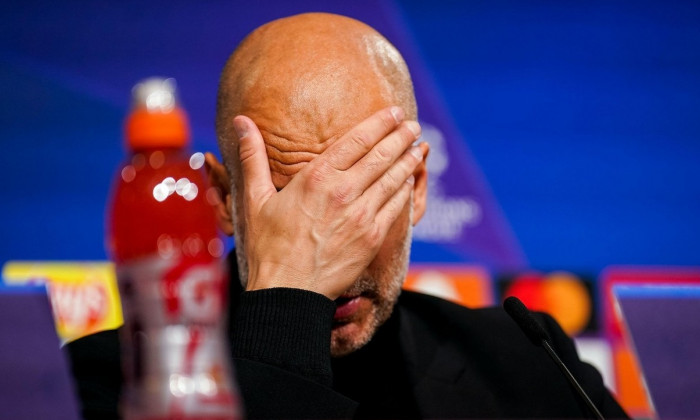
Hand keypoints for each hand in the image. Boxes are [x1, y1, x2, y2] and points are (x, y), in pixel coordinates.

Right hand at [233, 106, 422, 298]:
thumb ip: (252, 156)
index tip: (392, 112)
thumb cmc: (268, 247)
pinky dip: (405, 190)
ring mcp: (361, 215)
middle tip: (412, 124)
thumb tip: (240, 121)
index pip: (356, 140)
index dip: (379, 123)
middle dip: (400, 136)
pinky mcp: (372, 237)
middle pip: (381, 155)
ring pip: (393, 178)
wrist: (288, 292)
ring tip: (419, 146)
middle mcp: (343, 192)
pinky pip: (395, 207)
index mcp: (316, 177)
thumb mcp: (253, 198)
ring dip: (408, 159)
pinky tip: (410, 180)